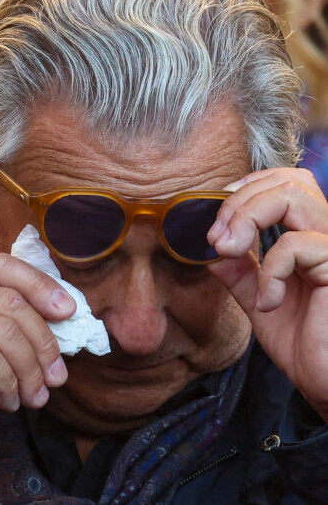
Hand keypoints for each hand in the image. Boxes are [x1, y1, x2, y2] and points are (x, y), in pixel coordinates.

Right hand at [0, 254, 74, 495]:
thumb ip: (15, 330)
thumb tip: (64, 319)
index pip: (1, 266)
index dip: (40, 284)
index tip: (68, 311)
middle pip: (10, 300)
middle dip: (44, 341)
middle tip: (57, 376)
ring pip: (4, 332)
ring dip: (30, 370)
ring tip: (34, 397)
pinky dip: (8, 385)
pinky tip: (6, 403)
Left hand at [207, 168, 327, 419]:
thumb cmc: (304, 343)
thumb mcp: (260, 299)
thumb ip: (239, 269)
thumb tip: (210, 245)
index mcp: (312, 236)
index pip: (283, 183)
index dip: (245, 190)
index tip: (215, 222)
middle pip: (285, 180)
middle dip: (238, 202)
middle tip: (216, 237)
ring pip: (292, 195)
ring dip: (247, 217)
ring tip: (229, 250)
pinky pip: (297, 244)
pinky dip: (271, 269)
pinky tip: (268, 301)